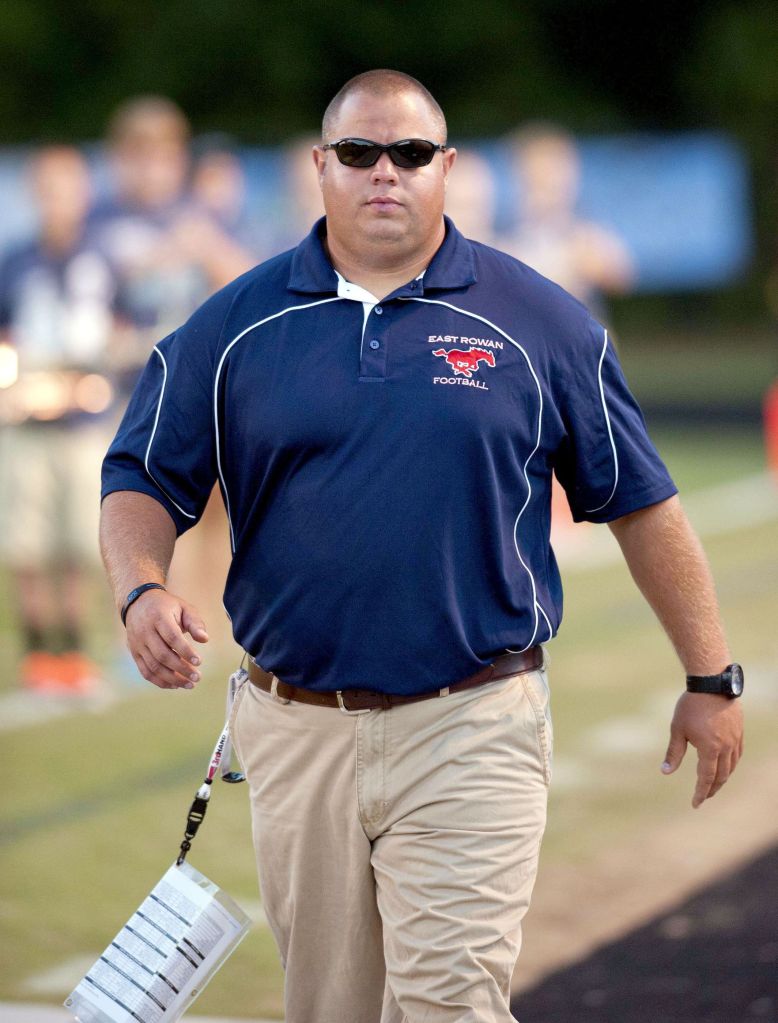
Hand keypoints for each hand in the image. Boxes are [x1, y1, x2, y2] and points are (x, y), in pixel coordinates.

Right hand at [124, 589, 208, 689]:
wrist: (138, 603)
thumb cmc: (166, 607)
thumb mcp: (183, 608)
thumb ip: (195, 623)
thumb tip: (205, 639)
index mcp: (159, 617)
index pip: (172, 637)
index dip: (185, 651)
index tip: (199, 662)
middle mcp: (145, 631)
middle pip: (162, 655)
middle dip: (181, 669)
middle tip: (197, 677)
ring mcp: (137, 644)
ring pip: (153, 666)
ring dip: (172, 679)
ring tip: (190, 684)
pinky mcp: (134, 653)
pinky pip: (145, 672)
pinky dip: (160, 681)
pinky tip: (175, 685)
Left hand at [661, 692, 743, 807]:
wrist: (712, 684)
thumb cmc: (691, 706)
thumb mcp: (677, 729)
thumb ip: (673, 752)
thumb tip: (665, 772)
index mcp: (709, 749)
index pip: (706, 778)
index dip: (701, 792)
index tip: (695, 804)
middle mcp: (726, 747)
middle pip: (721, 776)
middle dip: (712, 789)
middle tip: (703, 797)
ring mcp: (735, 740)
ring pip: (731, 766)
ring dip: (722, 778)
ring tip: (713, 785)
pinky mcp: (739, 731)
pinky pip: (737, 755)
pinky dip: (731, 765)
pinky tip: (725, 766)